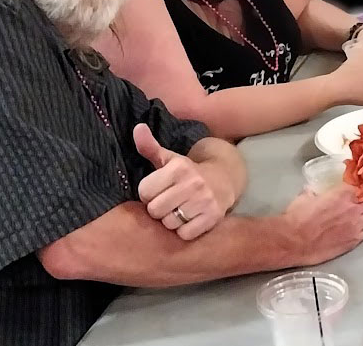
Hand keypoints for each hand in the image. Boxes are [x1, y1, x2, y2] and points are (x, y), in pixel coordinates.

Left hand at [134, 124, 225, 240]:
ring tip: (179, 210)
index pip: (144, 192)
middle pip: (154, 210)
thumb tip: (137, 128)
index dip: (149, 193)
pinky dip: (185, 231)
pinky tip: (190, 219)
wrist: (225, 179)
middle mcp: (193, 183)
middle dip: (158, 208)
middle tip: (169, 202)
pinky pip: (185, 234)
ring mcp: (204, 201)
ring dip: (171, 220)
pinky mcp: (212, 217)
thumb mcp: (170, 158)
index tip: (159, 190)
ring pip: (169, 224)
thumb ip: (149, 146)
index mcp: (179, 167)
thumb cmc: (189, 171)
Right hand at [282, 184, 362, 264]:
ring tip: (355, 221)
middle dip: (361, 204)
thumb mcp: (305, 196)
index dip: (355, 191)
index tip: (350, 194)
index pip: (359, 187)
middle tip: (352, 208)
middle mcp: (354, 208)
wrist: (294, 241)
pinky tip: (352, 233)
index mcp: (343, 193)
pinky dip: (361, 232)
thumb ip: (314, 192)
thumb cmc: (297, 217)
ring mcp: (356, 226)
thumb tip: (312, 190)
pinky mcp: (354, 242)